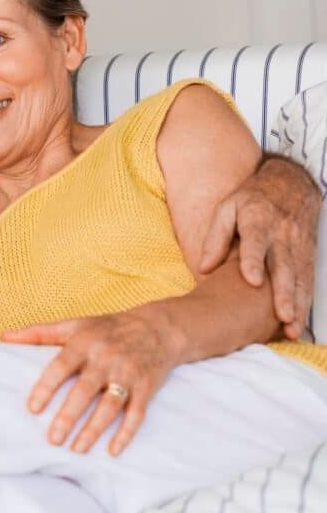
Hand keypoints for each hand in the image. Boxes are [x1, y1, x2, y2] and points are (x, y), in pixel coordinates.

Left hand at [2, 311, 177, 455]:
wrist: (157, 327)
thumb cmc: (106, 328)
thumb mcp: (73, 324)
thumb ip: (37, 333)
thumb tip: (3, 337)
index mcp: (84, 343)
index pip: (61, 365)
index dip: (46, 387)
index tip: (32, 408)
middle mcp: (105, 358)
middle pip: (85, 390)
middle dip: (68, 416)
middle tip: (53, 439)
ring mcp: (127, 374)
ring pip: (110, 405)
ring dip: (94, 429)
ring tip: (77, 449)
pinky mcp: (146, 388)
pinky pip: (137, 413)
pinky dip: (126, 433)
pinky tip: (112, 451)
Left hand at [199, 156, 319, 338]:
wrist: (290, 185)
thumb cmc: (252, 199)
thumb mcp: (227, 208)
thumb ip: (215, 237)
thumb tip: (203, 268)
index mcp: (258, 220)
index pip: (256, 242)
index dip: (254, 261)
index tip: (252, 280)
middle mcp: (281, 235)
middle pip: (283, 266)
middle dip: (284, 293)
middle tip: (282, 316)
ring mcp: (297, 246)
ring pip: (299, 278)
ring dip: (298, 304)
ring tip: (291, 328)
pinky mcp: (307, 256)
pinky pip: (307, 281)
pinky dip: (306, 302)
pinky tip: (299, 323)